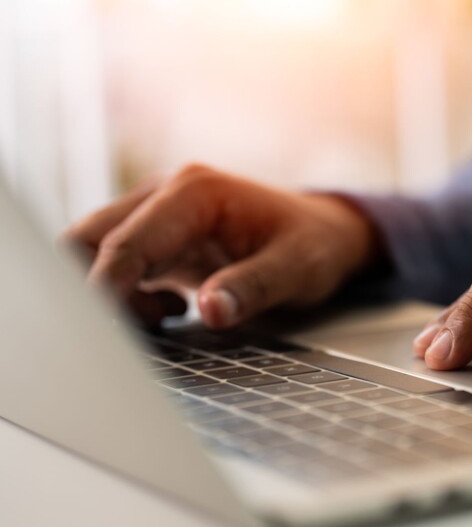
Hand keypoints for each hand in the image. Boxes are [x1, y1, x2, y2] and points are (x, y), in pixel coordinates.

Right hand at [62, 164, 378, 327]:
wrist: (327, 232)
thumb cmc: (315, 244)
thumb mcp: (299, 268)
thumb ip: (254, 287)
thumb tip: (212, 311)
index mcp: (195, 192)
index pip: (125, 243)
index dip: (105, 289)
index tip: (101, 334)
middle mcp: (166, 194)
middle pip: (88, 240)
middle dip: (97, 290)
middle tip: (141, 329)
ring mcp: (157, 214)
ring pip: (95, 251)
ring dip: (112, 293)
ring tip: (168, 317)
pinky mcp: (158, 238)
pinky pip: (116, 265)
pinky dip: (126, 295)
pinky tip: (172, 311)